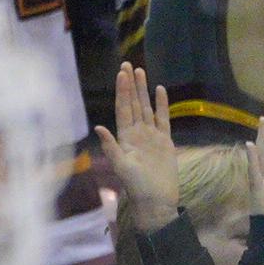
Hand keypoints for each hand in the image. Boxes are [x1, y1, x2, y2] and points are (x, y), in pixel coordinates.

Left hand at [95, 62, 185, 231]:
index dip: (122, 91)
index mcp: (125, 137)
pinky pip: (163, 118)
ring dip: (143, 90)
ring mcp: (151, 136)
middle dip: (130, 84)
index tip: (121, 74)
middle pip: (133, 103)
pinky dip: (161, 104)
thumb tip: (98, 127)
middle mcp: (137, 133)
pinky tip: (160, 90)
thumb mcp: (121, 166)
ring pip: (146, 107)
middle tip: (128, 64)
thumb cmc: (137, 186)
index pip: (123, 109)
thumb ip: (111, 146)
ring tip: (141, 71)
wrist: (156, 200)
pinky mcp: (165, 141)